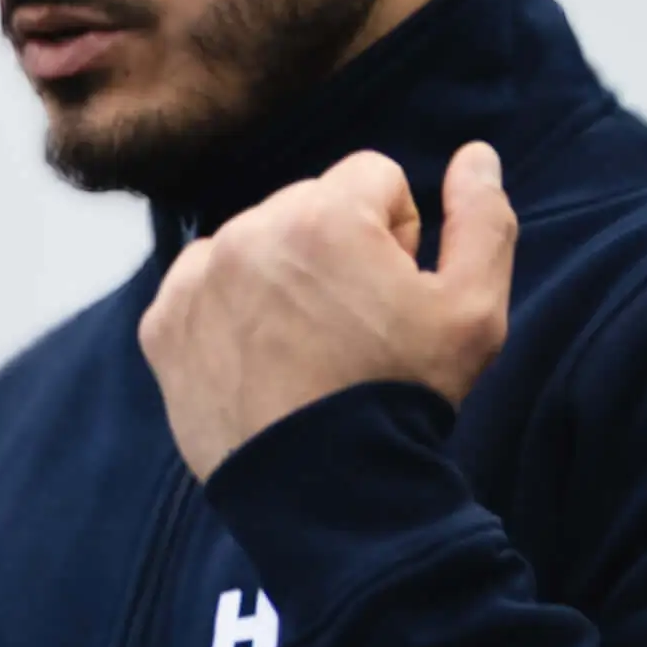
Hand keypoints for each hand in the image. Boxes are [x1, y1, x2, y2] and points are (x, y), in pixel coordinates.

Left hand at [137, 139, 517, 482]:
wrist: (323, 491)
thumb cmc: (402, 396)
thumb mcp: (474, 311)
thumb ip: (483, 220)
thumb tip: (476, 154)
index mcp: (323, 215)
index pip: (374, 177)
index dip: (398, 234)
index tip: (395, 291)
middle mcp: (248, 232)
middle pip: (310, 205)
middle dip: (338, 249)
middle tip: (353, 326)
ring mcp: (196, 279)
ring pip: (255, 243)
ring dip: (282, 276)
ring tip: (307, 348)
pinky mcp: (163, 324)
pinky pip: (204, 286)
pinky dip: (230, 312)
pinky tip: (262, 361)